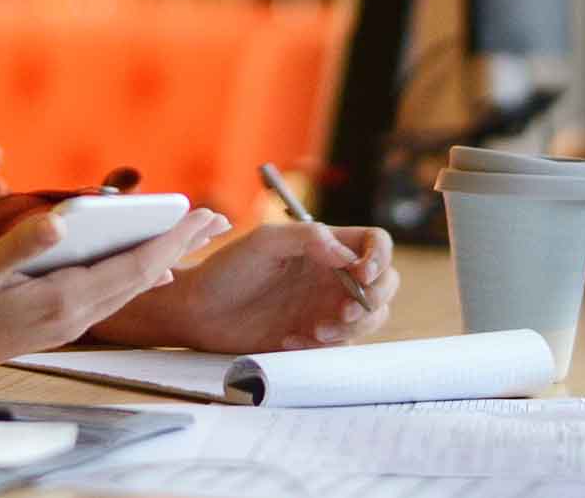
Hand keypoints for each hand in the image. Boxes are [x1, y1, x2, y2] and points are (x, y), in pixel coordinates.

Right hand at [0, 206, 230, 389]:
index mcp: (61, 300)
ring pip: (127, 290)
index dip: (171, 239)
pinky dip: (132, 278)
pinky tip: (140, 272)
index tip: (204, 216)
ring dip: (160, 261)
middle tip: (216, 219)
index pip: (133, 267)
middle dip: (179, 246)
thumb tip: (59, 224)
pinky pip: (108, 298)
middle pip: (141, 278)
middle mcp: (72, 317)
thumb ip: (19, 247)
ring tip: (187, 241)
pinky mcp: (52, 326)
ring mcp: (64, 325)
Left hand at [105, 222, 397, 353]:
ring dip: (352, 328)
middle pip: (385, 283)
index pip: (375, 243)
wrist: (198, 311)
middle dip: (373, 300)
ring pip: (370, 317)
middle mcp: (332, 275)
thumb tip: (347, 255)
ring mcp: (326, 306)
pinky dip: (325, 345)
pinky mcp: (315, 335)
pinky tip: (291, 340)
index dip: (380, 258)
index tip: (362, 275)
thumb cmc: (227, 269)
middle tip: (343, 311)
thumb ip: (307, 238)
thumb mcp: (264, 242)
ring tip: (316, 331)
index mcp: (325, 246)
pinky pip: (341, 344)